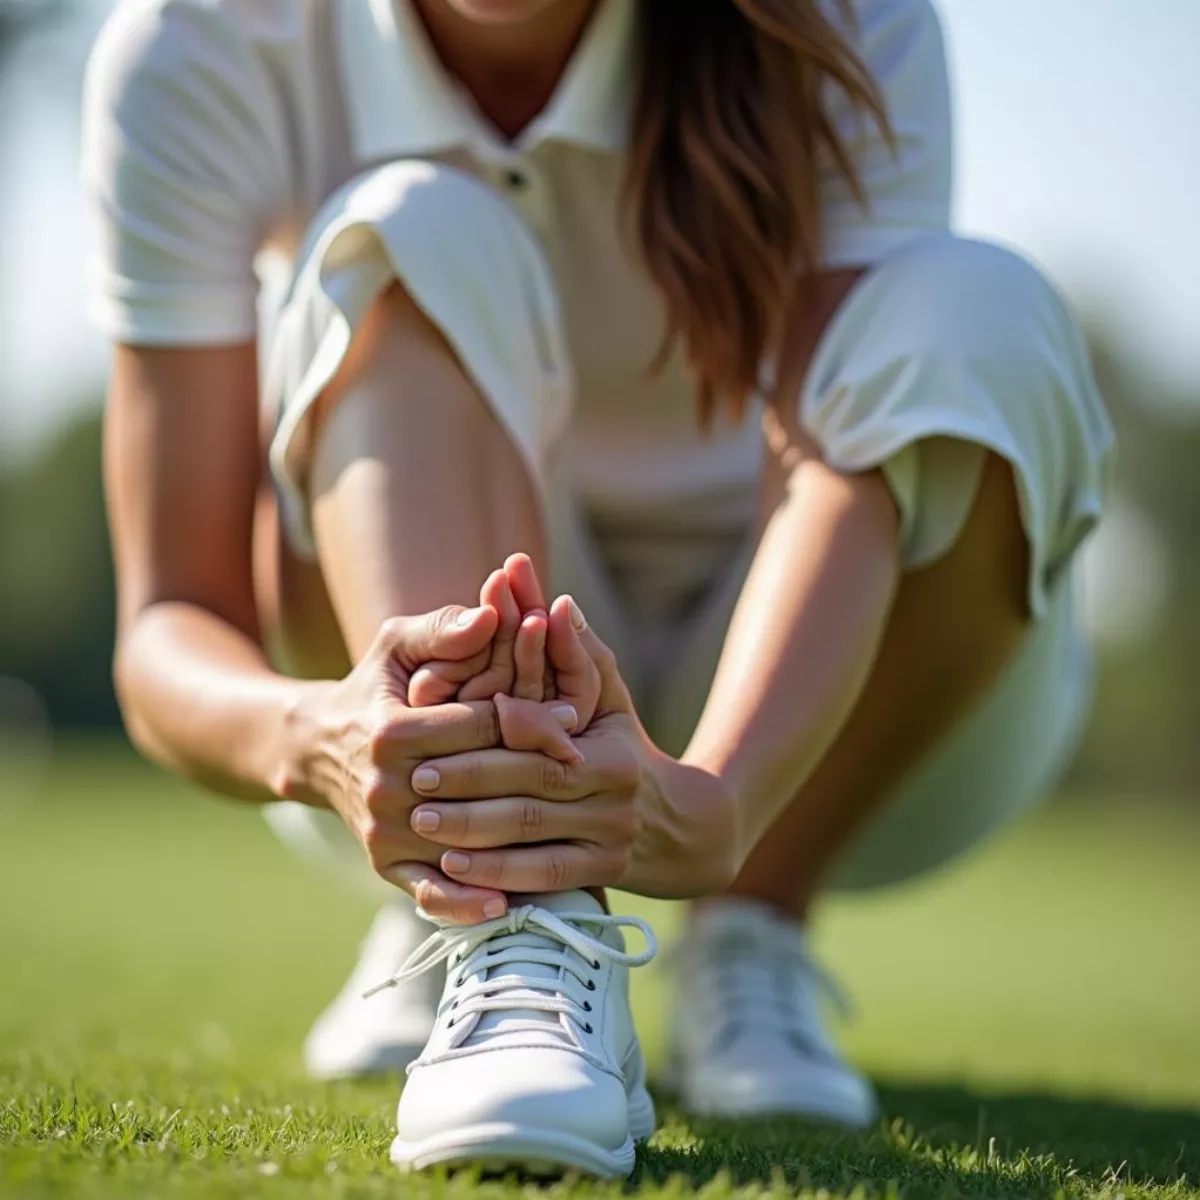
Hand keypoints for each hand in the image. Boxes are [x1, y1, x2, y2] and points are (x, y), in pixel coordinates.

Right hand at [282, 603, 577, 922]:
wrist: (319, 749)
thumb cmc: (375, 686)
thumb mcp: (398, 644)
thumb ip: (445, 628)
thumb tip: (493, 614)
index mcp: (391, 731)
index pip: (478, 727)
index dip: (530, 718)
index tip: (577, 717)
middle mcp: (384, 787)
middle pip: (479, 785)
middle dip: (536, 774)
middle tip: (586, 769)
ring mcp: (384, 833)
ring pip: (465, 840)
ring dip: (518, 840)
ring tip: (570, 832)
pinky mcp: (385, 865)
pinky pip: (432, 891)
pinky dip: (467, 901)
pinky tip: (505, 904)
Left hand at [407, 581, 739, 900]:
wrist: (677, 826)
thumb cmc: (625, 746)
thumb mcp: (609, 697)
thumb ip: (578, 653)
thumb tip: (557, 602)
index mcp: (607, 748)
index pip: (539, 739)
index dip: (485, 739)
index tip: (432, 738)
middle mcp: (612, 795)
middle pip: (529, 789)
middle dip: (468, 784)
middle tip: (413, 780)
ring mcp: (609, 838)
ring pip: (531, 835)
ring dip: (473, 832)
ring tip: (422, 823)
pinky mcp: (602, 874)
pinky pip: (543, 875)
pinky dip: (498, 872)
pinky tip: (454, 867)